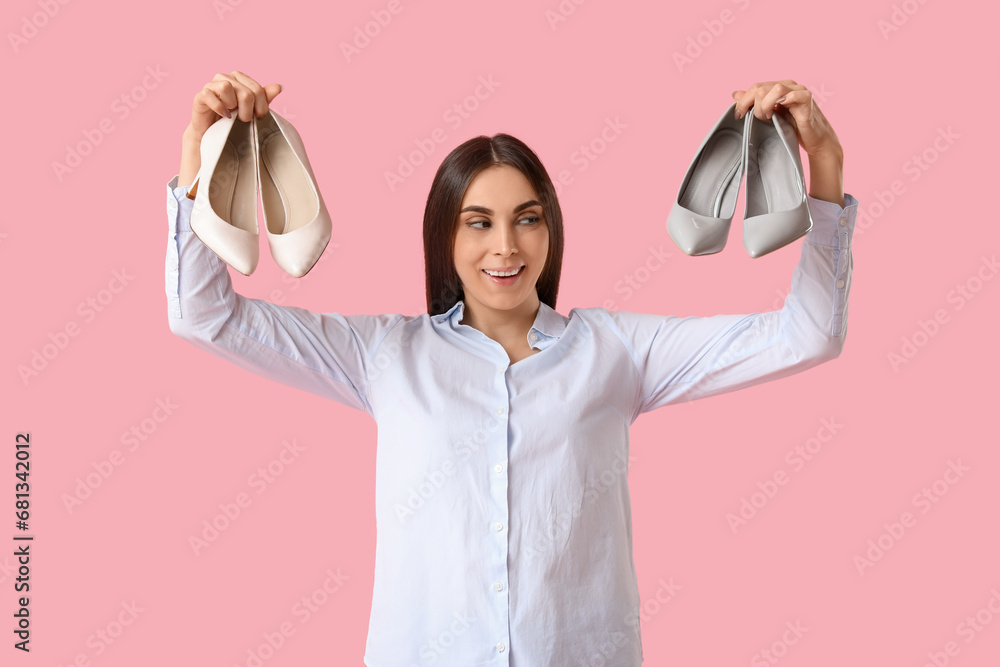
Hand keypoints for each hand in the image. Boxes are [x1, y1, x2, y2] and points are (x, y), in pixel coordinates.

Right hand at [187, 70, 282, 140]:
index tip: (258, 116)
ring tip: (232, 115)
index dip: (261, 106)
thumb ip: (264, 97)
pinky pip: (210, 95)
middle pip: (245, 92)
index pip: (257, 89)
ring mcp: (211, 85)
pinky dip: (219, 107)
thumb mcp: (252, 108)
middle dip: (248, 111)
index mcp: (239, 78)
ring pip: (227, 87)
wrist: (213, 134)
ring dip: (233, 107)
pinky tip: (224, 115)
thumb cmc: (234, 119)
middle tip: (244, 119)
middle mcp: (225, 77)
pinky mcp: (200, 96)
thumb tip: (279, 87)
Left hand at [732, 80, 844, 205]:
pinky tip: (776, 114)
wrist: (815, 141)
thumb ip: (754, 104)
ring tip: (766, 118)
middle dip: (752, 106)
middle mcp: (788, 86)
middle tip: (755, 120)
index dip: (743, 101)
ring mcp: (799, 91)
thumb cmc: (793, 129)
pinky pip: (794, 95)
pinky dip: (783, 102)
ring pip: (775, 88)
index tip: (738, 116)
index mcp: (778, 88)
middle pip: (761, 87)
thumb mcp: (769, 117)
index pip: (755, 87)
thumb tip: (735, 94)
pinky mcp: (808, 99)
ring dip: (765, 105)